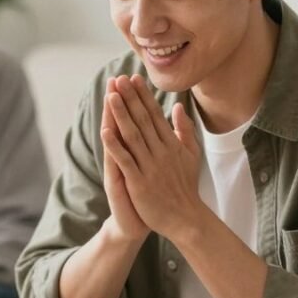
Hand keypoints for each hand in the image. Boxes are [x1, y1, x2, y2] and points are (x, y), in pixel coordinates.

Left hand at [101, 74, 203, 237]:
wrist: (186, 218)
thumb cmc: (186, 186)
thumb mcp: (192, 154)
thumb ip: (185, 129)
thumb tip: (177, 106)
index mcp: (171, 144)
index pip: (154, 114)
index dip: (143, 96)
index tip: (134, 78)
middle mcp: (161, 151)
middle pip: (142, 120)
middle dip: (130, 98)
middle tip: (119, 79)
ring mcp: (150, 166)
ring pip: (133, 136)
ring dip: (121, 115)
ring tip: (111, 96)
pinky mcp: (139, 182)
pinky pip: (125, 160)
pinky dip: (115, 145)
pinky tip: (105, 131)